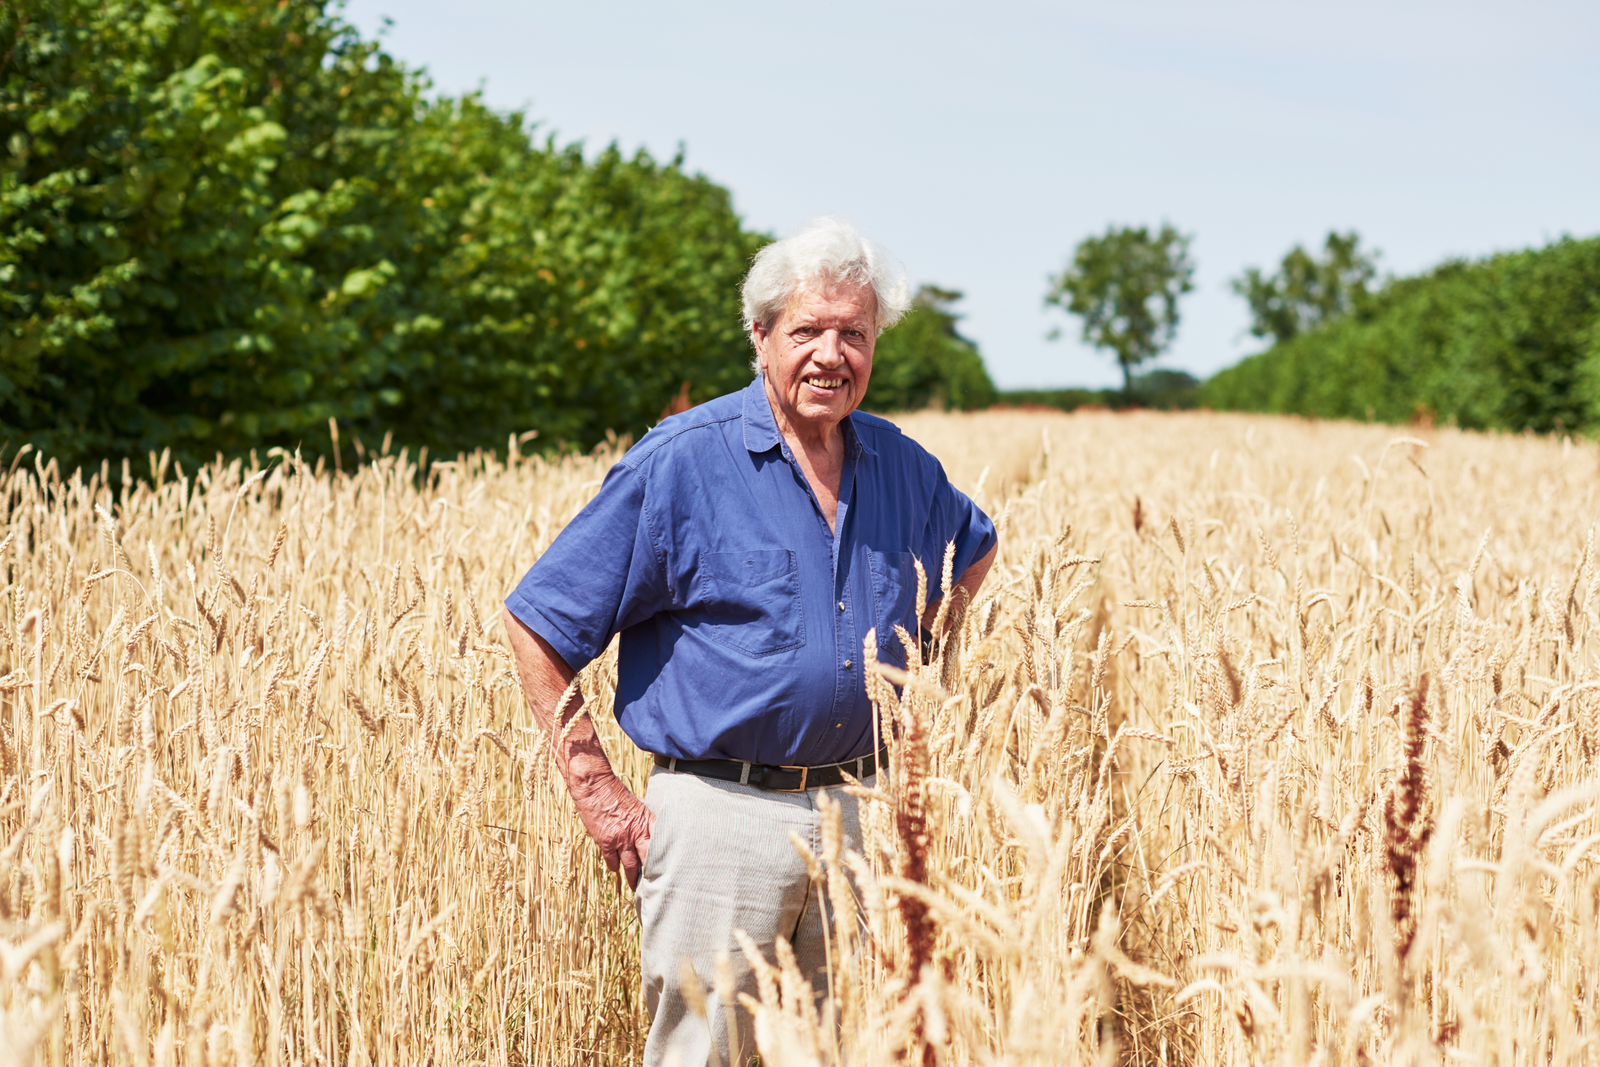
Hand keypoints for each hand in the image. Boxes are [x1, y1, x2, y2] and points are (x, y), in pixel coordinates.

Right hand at [571, 771, 655, 888]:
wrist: (594, 785)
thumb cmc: (614, 792)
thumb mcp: (636, 804)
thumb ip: (644, 819)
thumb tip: (651, 830)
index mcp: (648, 820)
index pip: (662, 843)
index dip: (666, 857)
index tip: (670, 868)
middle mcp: (637, 831)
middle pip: (649, 860)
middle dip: (652, 874)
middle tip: (656, 885)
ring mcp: (621, 838)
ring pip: (631, 866)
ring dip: (634, 878)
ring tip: (637, 887)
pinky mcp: (605, 842)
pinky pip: (613, 862)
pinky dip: (615, 867)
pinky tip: (617, 869)